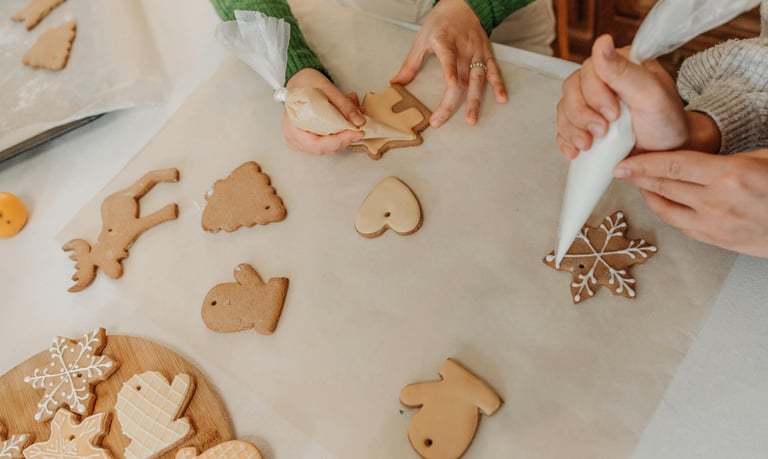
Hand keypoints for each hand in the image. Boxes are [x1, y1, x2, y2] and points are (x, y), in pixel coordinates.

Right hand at [282, 68, 364, 154]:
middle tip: (360, 126)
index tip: (357, 133)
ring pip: (329, 147)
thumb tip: (359, 121)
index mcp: (292, 128)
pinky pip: (328, 143)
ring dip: (346, 136)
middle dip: (346, 138)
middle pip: (325, 148)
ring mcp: (301, 142)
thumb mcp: (325, 87)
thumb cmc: (305, 82)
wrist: (298, 81)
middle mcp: (295, 139)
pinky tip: (348, 122)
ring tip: (354, 118)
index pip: (318, 144)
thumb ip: (343, 104)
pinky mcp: (309, 140)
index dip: (339, 141)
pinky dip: (341, 134)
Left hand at [390, 0, 506, 127]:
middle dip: (450, 101)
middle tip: (440, 119)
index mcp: (444, 41)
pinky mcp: (486, 54)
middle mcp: (463, 48)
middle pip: (459, 77)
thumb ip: (410, 64)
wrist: (463, 5)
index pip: (448, 56)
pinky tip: (502, 98)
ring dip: (475, 100)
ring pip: (477, 79)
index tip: (450, 83)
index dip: (449, 69)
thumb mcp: (421, 39)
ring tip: (471, 119)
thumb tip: (396, 83)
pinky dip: (499, 85)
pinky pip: (494, 71)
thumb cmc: (440, 23)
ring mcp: (476, 52)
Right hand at [557, 34, 690, 158]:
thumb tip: (602, 42)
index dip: (594, 95)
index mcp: (619, 66)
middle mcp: (601, 82)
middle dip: (583, 115)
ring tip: (590, 144)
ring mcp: (590, 104)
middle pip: (571, 91)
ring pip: (564, 110)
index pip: (588, 71)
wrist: (667, 153)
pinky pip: (562, 129)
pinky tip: (576, 150)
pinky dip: (566, 141)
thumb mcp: (650, 94)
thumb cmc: (666, 122)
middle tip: (602, 131)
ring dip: (573, 130)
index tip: (613, 114)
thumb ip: (624, 70)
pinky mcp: (583, 125)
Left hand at [614, 149, 767, 256]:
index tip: (622, 164)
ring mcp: (717, 226)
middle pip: (664, 188)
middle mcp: (718, 203)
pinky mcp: (719, 242)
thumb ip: (727, 159)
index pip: (671, 167)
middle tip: (624, 171)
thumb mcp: (763, 157)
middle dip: (639, 178)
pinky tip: (665, 204)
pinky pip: (683, 227)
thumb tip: (696, 156)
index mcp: (730, 176)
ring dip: (650, 197)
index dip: (642, 165)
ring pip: (668, 211)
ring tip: (640, 185)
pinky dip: (669, 213)